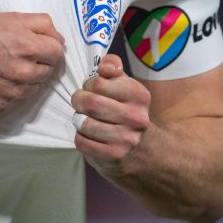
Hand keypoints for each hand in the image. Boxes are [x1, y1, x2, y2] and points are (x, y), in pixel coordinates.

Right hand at [0, 12, 65, 112]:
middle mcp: (23, 72)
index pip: (58, 52)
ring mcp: (12, 92)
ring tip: (6, 64)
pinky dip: (12, 90)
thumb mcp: (10, 16)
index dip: (49, 46)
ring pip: (35, 87)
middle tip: (19, 52)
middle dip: (39, 61)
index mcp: (28, 47)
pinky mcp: (1, 105)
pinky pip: (17, 99)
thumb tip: (58, 38)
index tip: (38, 44)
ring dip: (28, 77)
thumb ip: (41, 24)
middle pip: (48, 71)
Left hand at [72, 54, 150, 172]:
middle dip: (79, 101)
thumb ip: (113, 67)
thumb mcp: (124, 85)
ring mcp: (126, 138)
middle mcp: (136, 117)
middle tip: (81, 103)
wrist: (143, 151)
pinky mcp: (114, 156)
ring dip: (79, 120)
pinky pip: (82, 142)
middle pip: (90, 102)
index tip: (93, 89)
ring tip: (86, 120)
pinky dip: (80, 137)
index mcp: (139, 95)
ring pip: (85, 123)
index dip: (89, 85)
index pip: (98, 82)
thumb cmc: (126, 110)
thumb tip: (105, 67)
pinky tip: (89, 136)